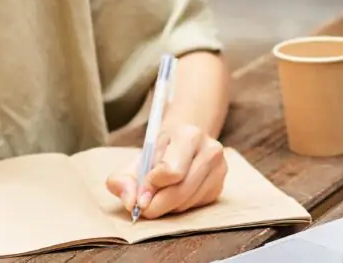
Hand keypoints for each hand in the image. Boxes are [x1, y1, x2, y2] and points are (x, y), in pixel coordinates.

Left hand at [104, 123, 227, 219]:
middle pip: (180, 191)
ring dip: (167, 207)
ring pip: (187, 202)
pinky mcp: (220, 186)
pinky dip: (179, 207)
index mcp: (189, 135)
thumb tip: (130, 202)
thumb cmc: (158, 152)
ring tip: (158, 194)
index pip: (171, 171)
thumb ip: (123, 179)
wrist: (184, 142)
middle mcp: (210, 150)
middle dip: (157, 204)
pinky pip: (195, 207)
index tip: (140, 192)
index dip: (151, 187)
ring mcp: (220, 169)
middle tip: (143, 206)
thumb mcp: (136, 159)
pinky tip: (173, 195)